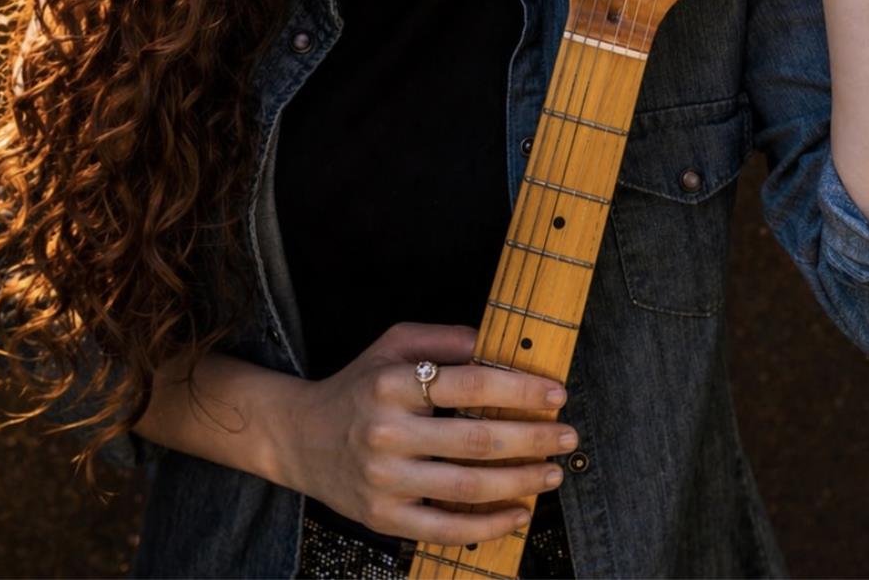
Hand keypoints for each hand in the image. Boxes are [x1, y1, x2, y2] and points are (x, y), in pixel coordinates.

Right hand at [282, 321, 575, 545]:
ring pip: (467, 488)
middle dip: (532, 439)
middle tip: (567, 435)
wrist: (301, 438)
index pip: (469, 384)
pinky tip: (518, 513)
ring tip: (553, 472)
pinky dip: (489, 525)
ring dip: (520, 482)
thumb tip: (497, 343)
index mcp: (392, 382)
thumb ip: (444, 340)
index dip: (519, 389)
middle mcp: (386, 432)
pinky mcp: (383, 518)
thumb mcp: (394, 344)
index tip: (556, 393)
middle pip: (476, 441)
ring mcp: (384, 480)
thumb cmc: (360, 384)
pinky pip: (446, 528)